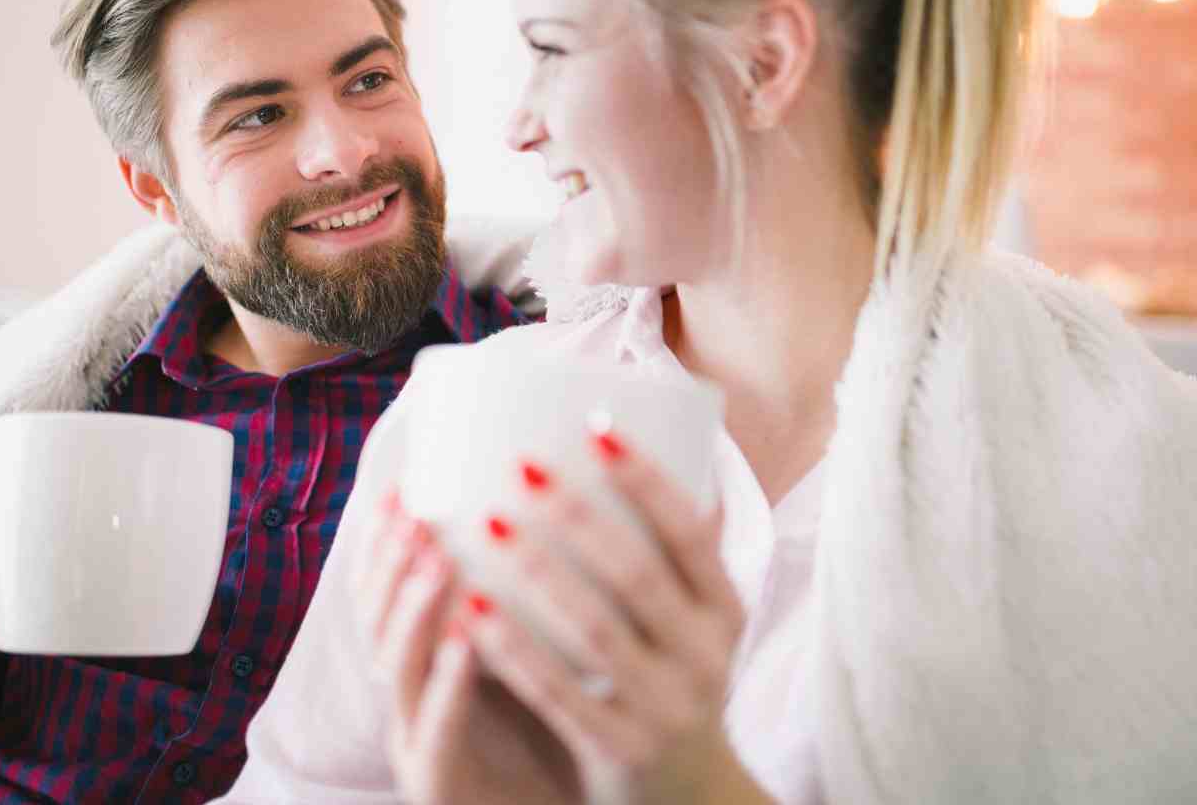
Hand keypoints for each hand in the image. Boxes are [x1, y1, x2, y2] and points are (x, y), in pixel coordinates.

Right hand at [359, 488, 581, 804]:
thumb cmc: (553, 728)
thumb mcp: (539, 649)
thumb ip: (546, 588)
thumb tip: (602, 506)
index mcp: (428, 656)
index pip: (386, 589)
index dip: (384, 539)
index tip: (404, 483)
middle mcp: (410, 692)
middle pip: (378, 619)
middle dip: (391, 562)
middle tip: (414, 511)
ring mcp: (416, 738)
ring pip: (397, 668)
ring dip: (414, 610)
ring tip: (437, 562)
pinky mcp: (438, 782)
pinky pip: (436, 730)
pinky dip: (447, 684)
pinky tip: (465, 644)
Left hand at [460, 432, 762, 804]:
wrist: (690, 799)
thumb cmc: (677, 682)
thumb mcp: (701, 625)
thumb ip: (684, 556)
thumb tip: (683, 449)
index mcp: (727, 611)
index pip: (691, 534)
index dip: (647, 480)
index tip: (597, 428)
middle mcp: (706, 656)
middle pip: (638, 575)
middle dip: (579, 516)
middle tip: (522, 466)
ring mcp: (666, 707)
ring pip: (594, 632)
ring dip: (538, 573)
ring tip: (486, 524)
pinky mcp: (621, 751)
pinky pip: (558, 694)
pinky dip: (513, 650)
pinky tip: (469, 611)